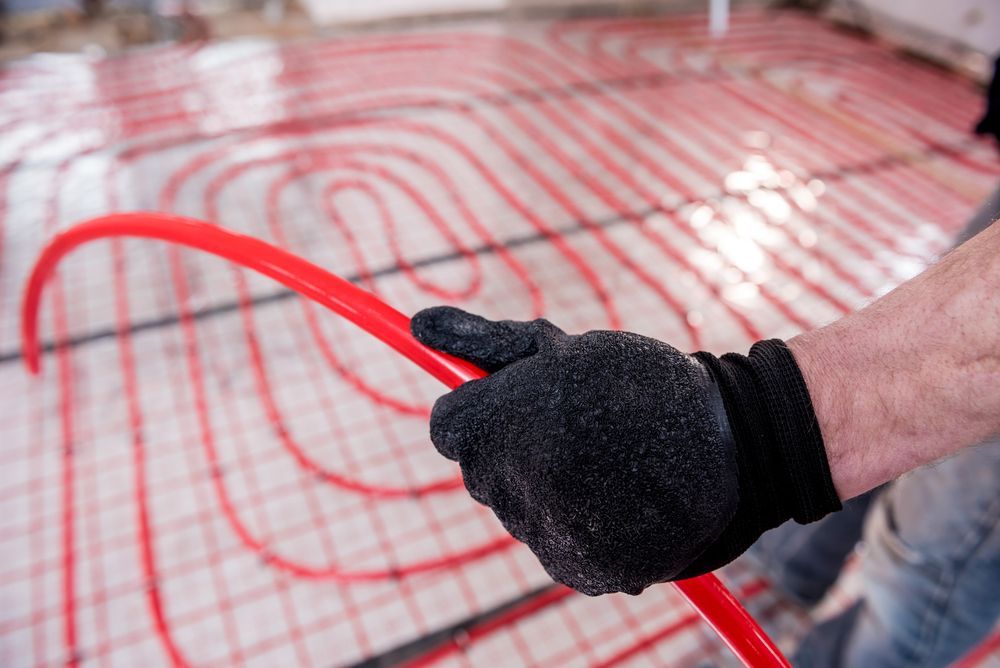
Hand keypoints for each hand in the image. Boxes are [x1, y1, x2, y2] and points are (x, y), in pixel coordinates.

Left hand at [412, 307, 840, 594]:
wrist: (731, 440)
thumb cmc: (638, 383)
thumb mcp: (559, 349)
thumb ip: (482, 341)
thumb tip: (417, 323)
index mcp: (501, 423)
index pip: (447, 427)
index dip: (480, 409)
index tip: (517, 402)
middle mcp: (514, 483)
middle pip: (478, 470)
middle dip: (511, 447)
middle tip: (573, 430)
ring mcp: (548, 532)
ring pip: (515, 507)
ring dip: (543, 487)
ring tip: (604, 464)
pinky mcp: (581, 569)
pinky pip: (552, 542)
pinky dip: (574, 525)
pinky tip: (614, 498)